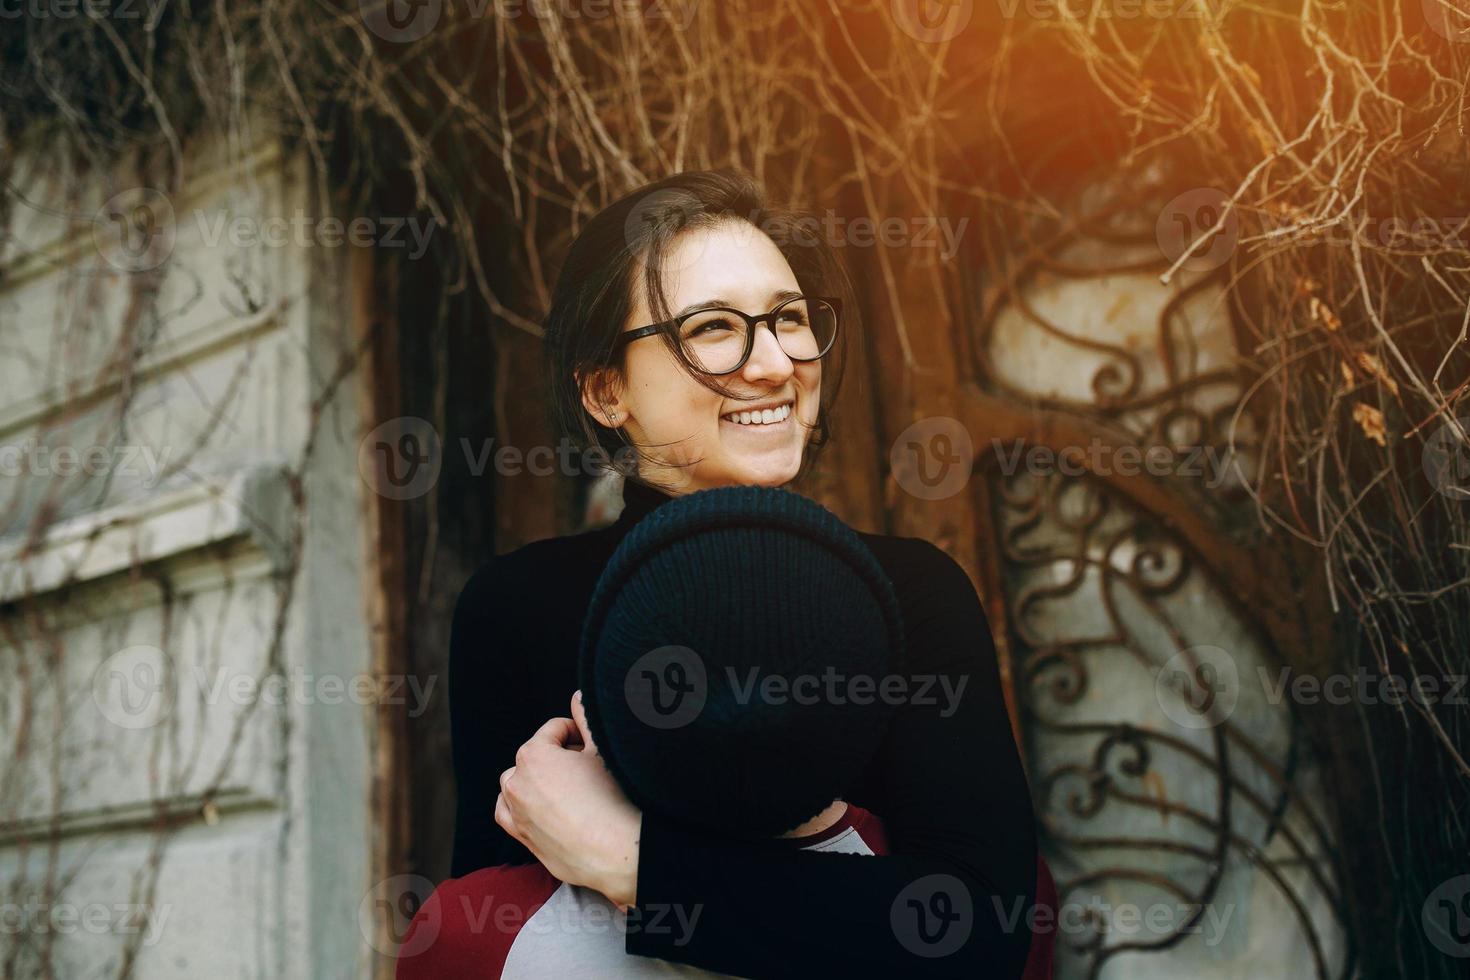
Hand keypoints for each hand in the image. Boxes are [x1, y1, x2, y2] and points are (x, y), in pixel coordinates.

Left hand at [496, 692, 641, 908]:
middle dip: (557, 757)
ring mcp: (516, 812)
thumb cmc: (612, 798)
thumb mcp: (602, 750)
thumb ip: (585, 717)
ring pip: (517, 784)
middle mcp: (517, 782)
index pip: (554, 729)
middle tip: (587, 768)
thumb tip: (578, 698)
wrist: (617, 851)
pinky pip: (508, 813)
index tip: (594, 746)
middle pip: (535, 755)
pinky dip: (519, 806)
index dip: (578, 733)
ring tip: (567, 788)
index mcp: (533, 755)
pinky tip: (544, 808)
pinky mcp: (522, 838)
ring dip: (536, 780)